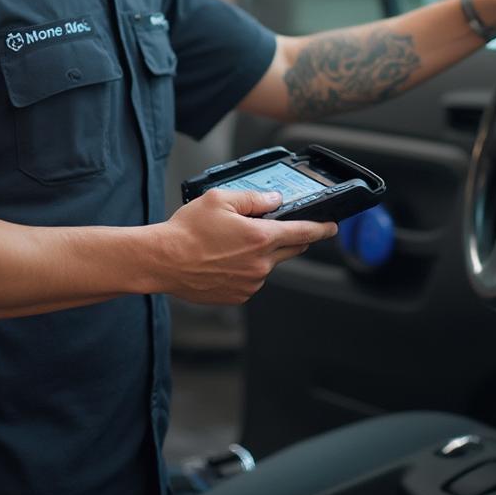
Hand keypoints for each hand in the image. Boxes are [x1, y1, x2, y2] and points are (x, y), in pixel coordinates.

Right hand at [152, 189, 336, 304]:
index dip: (321, 229)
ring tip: (230, 243)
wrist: (163, 260)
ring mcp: (250, 283)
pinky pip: (252, 279)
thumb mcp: (220, 199)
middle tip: (274, 228)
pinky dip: (246, 268)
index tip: (332, 227)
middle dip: (290, 238)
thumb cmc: (187, 231)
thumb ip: (253, 199)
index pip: (302, 233)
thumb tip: (274, 201)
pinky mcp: (238, 296)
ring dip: (261, 253)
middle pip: (290, 250)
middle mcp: (260, 264)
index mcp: (259, 238)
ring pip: (268, 264)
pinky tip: (223, 259)